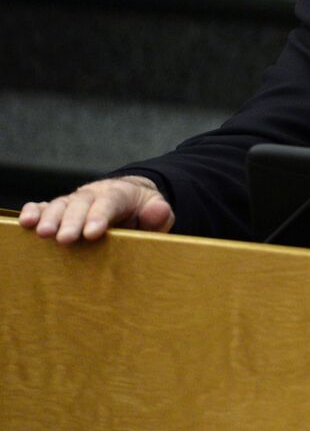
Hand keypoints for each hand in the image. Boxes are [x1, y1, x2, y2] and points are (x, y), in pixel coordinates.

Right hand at [19, 176, 174, 243]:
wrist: (130, 201)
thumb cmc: (143, 212)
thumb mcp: (157, 212)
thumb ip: (159, 214)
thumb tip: (160, 210)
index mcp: (121, 194)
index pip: (110, 202)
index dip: (100, 216)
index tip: (93, 234)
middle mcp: (94, 194)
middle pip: (82, 204)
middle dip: (72, 221)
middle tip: (64, 239)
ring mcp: (75, 200)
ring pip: (60, 205)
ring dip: (50, 218)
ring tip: (43, 234)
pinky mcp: (61, 208)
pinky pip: (44, 207)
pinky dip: (34, 212)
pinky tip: (26, 222)